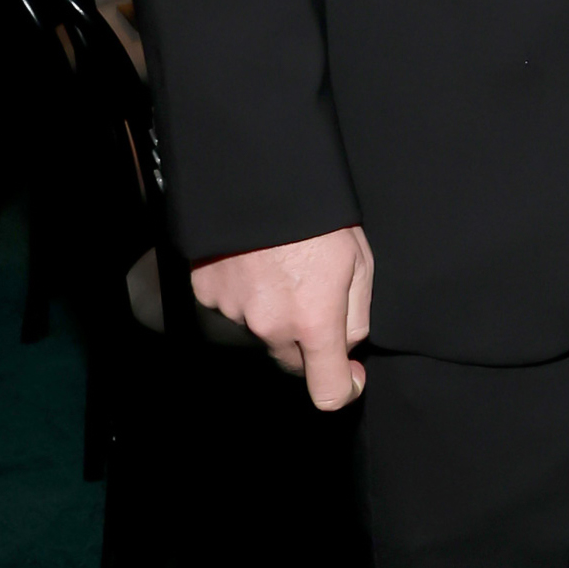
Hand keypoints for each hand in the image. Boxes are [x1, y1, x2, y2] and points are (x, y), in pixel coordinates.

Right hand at [192, 225, 373, 409]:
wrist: (257, 177)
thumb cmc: (317, 215)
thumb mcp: (360, 262)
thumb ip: (357, 315)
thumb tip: (347, 345)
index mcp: (315, 321)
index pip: (328, 391)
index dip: (345, 388)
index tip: (352, 375)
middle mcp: (271, 326)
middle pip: (294, 362)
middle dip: (309, 345)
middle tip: (317, 299)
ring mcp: (234, 312)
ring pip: (262, 332)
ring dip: (275, 314)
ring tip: (282, 268)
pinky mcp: (208, 295)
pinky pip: (233, 309)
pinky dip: (246, 294)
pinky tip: (254, 263)